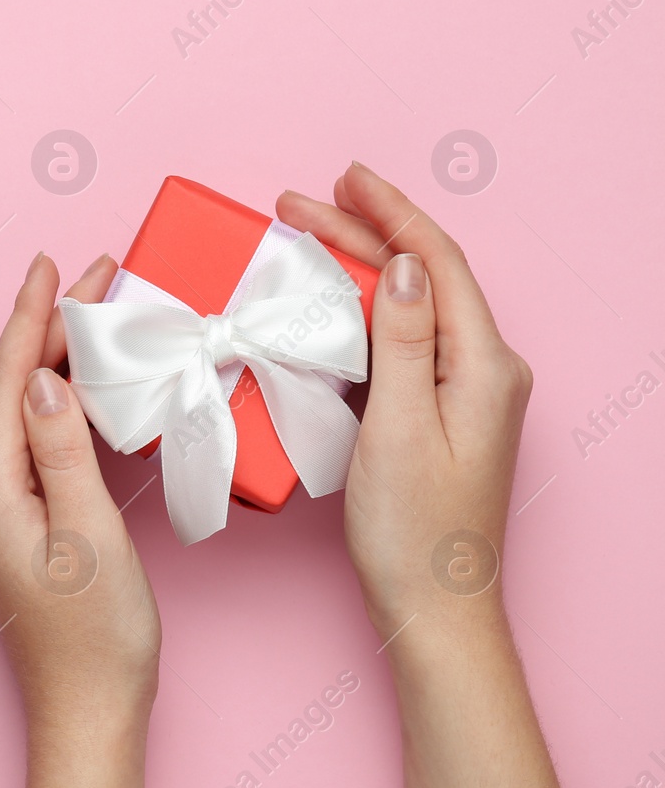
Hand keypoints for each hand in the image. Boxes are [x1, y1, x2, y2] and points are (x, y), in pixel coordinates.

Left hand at [0, 252, 160, 728]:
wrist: (86, 711)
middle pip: (12, 387)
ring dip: (57, 357)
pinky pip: (32, 438)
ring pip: (22, 408)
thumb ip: (63, 452)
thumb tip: (45, 380)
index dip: (31, 317)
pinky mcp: (15, 518)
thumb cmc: (95, 638)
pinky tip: (84, 381)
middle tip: (98, 273)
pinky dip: (60, 400)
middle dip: (50, 326)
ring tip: (94, 309)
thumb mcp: (89, 537)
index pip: (8, 381)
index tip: (51, 264)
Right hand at [277, 163, 532, 634]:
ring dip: (361, 267)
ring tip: (309, 237)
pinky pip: (403, 341)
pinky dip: (363, 311)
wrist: (434, 607)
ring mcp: (466, 393)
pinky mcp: (441, 414)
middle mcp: (484, 371)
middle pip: (423, 277)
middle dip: (363, 234)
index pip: (436, 263)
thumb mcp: (400, 429)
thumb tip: (407, 267)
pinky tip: (329, 306)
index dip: (389, 213)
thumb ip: (405, 342)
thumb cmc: (415, 532)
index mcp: (484, 367)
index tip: (344, 180)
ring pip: (411, 306)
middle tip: (302, 205)